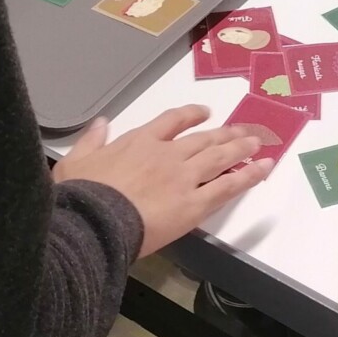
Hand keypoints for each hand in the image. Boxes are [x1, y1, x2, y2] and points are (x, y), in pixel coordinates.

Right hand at [54, 108, 271, 257]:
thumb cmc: (81, 195)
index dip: (190, 115)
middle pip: (202, 138)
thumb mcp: (75, 161)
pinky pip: (226, 187)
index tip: (204, 113)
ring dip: (240, 148)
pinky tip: (262, 169)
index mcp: (139, 141)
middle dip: (224, 134)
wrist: (94, 223)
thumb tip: (102, 123)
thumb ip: (91, 140)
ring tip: (258, 143)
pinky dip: (247, 176)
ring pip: (219, 157)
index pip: (171, 121)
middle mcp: (166, 154)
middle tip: (243, 130)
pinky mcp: (194, 204)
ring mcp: (183, 177)